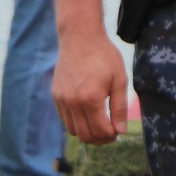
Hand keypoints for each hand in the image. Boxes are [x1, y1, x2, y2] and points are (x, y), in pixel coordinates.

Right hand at [53, 26, 127, 145]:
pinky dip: (75, 122)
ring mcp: (61, 99)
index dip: (111, 136)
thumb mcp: (119, 79)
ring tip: (99, 124)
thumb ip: (120, 107)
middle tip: (110, 132)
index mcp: (91, 98)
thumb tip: (120, 131)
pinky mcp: (55, 95)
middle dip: (99, 139)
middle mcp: (73, 102)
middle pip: (85, 135)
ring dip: (86, 132)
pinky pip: (64, 119)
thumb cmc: (103, 55)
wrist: (79, 36)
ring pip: (72, 130)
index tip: (118, 131)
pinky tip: (86, 113)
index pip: (100, 131)